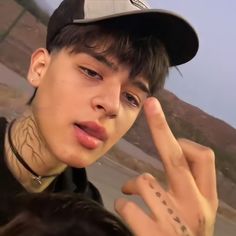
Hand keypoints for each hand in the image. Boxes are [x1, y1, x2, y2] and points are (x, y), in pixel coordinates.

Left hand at [115, 97, 217, 235]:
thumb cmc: (184, 233)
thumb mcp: (196, 210)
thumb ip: (186, 185)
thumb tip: (173, 152)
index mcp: (207, 198)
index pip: (203, 157)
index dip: (185, 142)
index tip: (171, 139)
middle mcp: (195, 206)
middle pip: (175, 156)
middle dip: (161, 126)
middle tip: (151, 103)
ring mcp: (174, 221)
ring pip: (145, 180)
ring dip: (132, 183)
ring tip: (129, 191)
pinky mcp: (153, 234)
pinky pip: (129, 205)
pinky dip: (123, 204)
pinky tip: (124, 208)